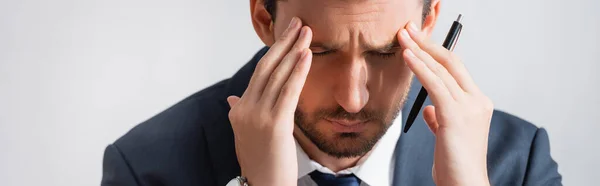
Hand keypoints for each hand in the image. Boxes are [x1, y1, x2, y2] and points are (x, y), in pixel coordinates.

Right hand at [226, 17, 311, 185]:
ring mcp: (258, 116)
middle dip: (283, 43)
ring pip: (277, 75)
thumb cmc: (261, 162)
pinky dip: (298, 71)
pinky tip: (306, 55)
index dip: (274, 53)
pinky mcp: (275, 123)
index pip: (259, 74)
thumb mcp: (245, 134)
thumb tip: (233, 97)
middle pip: (266, 68)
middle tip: (297, 24)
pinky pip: (288, 91)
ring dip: (294, 51)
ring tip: (306, 33)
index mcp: (239, 109)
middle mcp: (245, 109)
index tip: (287, 36)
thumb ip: (240, 112)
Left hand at [398, 22, 492, 185]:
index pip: (455, 70)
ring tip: (403, 38)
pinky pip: (435, 84)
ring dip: (419, 51)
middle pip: (451, 62)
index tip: (417, 41)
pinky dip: (420, 68)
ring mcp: (469, 106)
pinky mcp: (457, 115)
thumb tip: (429, 109)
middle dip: (428, 43)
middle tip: (409, 30)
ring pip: (442, 70)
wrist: (466, 185)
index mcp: (477, 104)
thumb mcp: (448, 136)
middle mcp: (477, 101)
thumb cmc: (456, 166)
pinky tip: (408, 57)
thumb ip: (441, 118)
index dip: (435, 53)